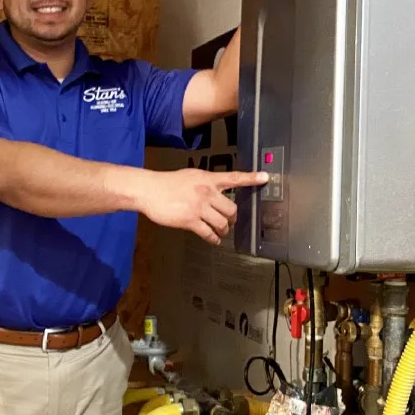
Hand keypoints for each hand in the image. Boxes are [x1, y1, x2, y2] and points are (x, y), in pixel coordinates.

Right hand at [137, 169, 267, 244]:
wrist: (149, 190)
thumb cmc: (167, 183)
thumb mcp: (191, 176)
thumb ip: (205, 183)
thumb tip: (216, 193)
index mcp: (208, 179)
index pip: (234, 178)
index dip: (251, 178)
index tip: (265, 178)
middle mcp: (207, 192)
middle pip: (232, 209)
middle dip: (232, 218)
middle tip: (230, 221)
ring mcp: (199, 207)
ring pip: (222, 223)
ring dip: (224, 230)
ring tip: (221, 231)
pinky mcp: (190, 220)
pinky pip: (208, 233)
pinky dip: (213, 238)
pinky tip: (213, 239)